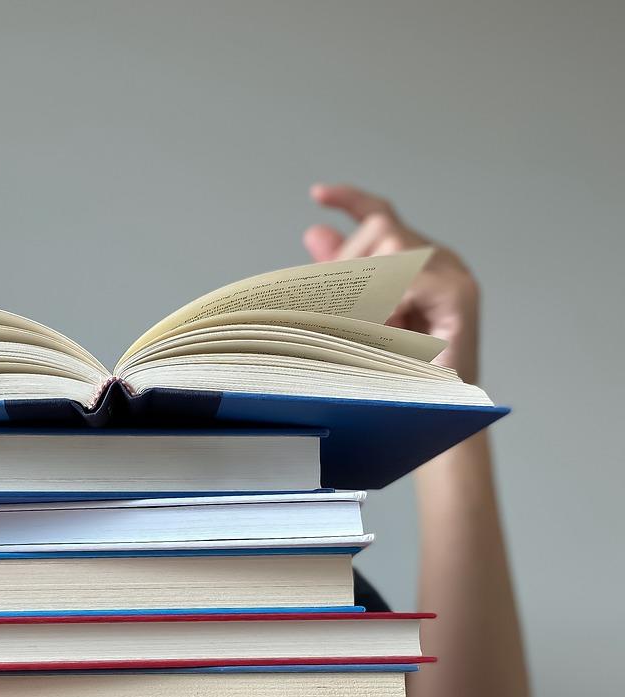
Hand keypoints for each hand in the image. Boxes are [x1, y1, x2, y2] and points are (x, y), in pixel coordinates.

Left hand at [304, 183, 479, 382]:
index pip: (382, 217)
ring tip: (366, 332)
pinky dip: (386, 302)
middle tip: (338, 317)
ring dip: (367, 289)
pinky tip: (380, 330)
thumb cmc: (394, 381)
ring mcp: (453, 275)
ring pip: (393, 247)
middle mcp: (438, 261)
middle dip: (348, 267)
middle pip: (380, 229)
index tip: (317, 194)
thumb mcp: (357, 324)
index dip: (351, 201)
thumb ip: (341, 280)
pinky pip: (410, 278)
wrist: (429, 423)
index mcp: (414, 264)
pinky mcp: (460, 296)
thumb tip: (315, 233)